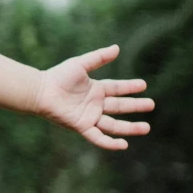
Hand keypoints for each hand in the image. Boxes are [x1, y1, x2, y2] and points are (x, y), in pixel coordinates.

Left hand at [35, 45, 153, 150]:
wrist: (41, 91)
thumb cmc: (57, 76)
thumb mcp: (80, 64)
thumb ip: (98, 57)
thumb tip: (117, 48)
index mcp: (95, 89)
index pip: (117, 89)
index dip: (130, 87)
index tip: (144, 85)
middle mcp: (94, 104)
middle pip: (119, 106)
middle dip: (135, 106)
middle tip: (152, 105)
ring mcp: (89, 116)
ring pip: (114, 125)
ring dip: (130, 128)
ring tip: (146, 128)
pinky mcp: (81, 126)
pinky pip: (98, 137)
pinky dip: (110, 143)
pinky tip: (124, 145)